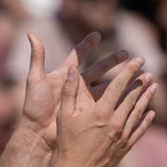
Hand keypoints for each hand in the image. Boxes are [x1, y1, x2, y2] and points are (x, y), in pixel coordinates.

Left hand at [21, 32, 130, 149]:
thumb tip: (31, 33)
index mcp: (65, 75)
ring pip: (107, 85)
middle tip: (127, 54)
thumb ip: (37, 58)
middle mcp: (77, 85)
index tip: (98, 35)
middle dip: (113, 61)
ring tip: (135, 72)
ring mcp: (84, 99)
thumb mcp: (35, 80)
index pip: (78, 56)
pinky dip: (119, 97)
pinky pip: (107, 102)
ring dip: (120, 79)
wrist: (38, 133)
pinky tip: (131, 92)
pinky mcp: (90, 112)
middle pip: (98, 69)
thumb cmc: (35, 107)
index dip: (87, 45)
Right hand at [55, 57, 156, 166]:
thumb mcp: (64, 115)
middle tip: (149, 72)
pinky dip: (146, 120)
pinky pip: (139, 130)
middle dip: (141, 83)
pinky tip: (151, 112)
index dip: (129, 71)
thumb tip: (72, 69)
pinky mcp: (125, 147)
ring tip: (154, 86)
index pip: (118, 85)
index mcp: (100, 112)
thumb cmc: (67, 143)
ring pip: (138, 112)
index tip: (139, 60)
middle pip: (132, 97)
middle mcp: (115, 122)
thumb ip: (69, 91)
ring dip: (147, 98)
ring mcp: (122, 135)